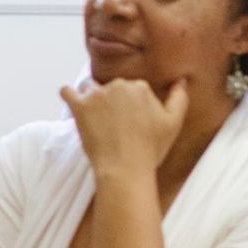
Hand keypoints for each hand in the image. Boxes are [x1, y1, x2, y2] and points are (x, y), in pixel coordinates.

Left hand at [61, 79, 187, 176]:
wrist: (125, 168)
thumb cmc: (150, 148)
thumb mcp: (174, 123)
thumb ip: (179, 98)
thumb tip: (181, 80)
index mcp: (140, 87)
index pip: (133, 87)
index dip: (132, 103)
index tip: (131, 118)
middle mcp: (118, 85)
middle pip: (111, 86)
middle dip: (111, 99)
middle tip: (114, 122)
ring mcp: (97, 95)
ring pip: (89, 86)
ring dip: (91, 97)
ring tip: (95, 116)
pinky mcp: (79, 106)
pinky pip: (67, 92)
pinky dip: (69, 96)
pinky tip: (74, 104)